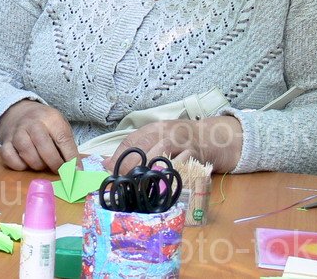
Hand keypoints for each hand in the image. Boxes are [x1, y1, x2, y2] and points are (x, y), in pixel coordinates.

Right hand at [0, 100, 77, 171]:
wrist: (20, 113)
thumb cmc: (46, 125)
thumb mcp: (60, 127)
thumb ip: (67, 147)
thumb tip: (76, 171)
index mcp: (50, 117)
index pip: (63, 138)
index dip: (71, 157)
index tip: (76, 171)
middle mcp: (32, 122)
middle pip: (43, 146)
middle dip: (54, 163)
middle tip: (58, 170)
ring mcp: (16, 132)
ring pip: (26, 153)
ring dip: (37, 164)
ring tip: (42, 164)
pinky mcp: (5, 141)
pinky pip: (10, 157)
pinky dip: (19, 165)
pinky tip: (26, 163)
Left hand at [108, 117, 242, 173]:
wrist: (210, 137)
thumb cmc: (176, 137)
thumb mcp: (153, 136)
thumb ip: (131, 148)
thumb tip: (106, 163)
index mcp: (154, 128)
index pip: (132, 142)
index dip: (120, 158)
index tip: (111, 170)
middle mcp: (167, 135)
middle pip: (145, 152)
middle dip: (132, 169)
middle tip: (124, 181)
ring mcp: (182, 147)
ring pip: (161, 161)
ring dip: (148, 175)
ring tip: (139, 185)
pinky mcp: (194, 160)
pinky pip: (178, 172)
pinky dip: (167, 180)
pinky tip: (159, 187)